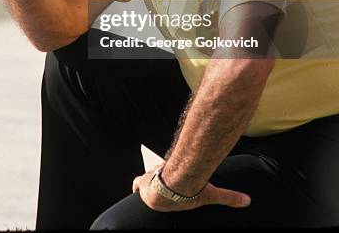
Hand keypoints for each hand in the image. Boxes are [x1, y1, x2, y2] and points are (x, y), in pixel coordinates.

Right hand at [132, 166, 250, 211]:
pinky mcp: (142, 183)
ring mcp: (150, 191)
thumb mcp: (210, 195)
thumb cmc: (189, 192)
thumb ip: (229, 197)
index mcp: (172, 205)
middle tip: (168, 186)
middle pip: (159, 192)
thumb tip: (247, 201)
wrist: (172, 184)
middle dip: (162, 188)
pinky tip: (140, 185)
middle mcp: (160, 200)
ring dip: (154, 181)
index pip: (170, 203)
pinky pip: (137, 183)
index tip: (174, 197)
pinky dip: (139, 184)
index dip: (172, 198)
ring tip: (160, 179)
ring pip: (149, 184)